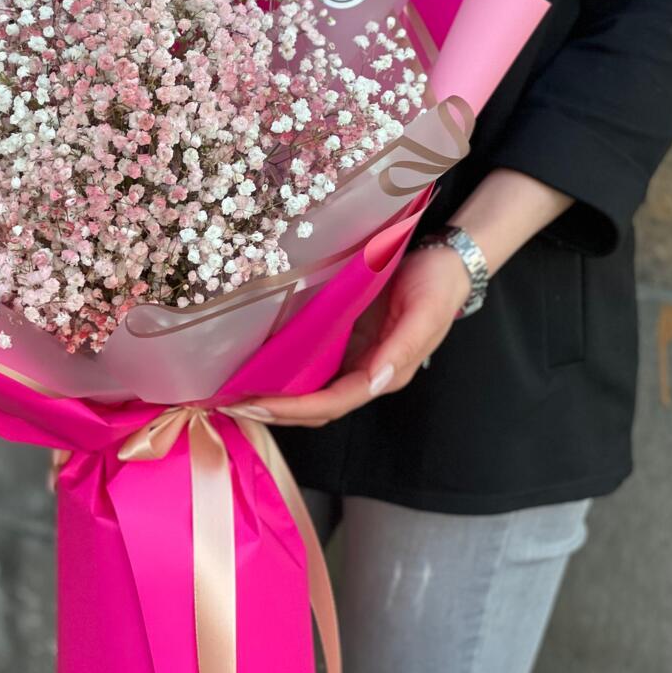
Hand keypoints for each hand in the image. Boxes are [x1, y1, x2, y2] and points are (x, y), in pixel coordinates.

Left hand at [242, 246, 469, 426]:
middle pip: (313, 407)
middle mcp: (363, 373)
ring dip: (271, 398)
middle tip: (228, 404)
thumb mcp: (425, 315)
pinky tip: (254, 366)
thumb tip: (375, 381)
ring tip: (231, 394)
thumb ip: (403, 349)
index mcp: (383, 374)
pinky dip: (280, 373)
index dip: (293, 410)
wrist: (443, 261)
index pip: (331, 404)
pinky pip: (307, 366)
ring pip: (307, 392)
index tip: (255, 406)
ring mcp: (351, 358)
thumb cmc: (436, 287)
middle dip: (272, 411)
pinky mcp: (342, 340)